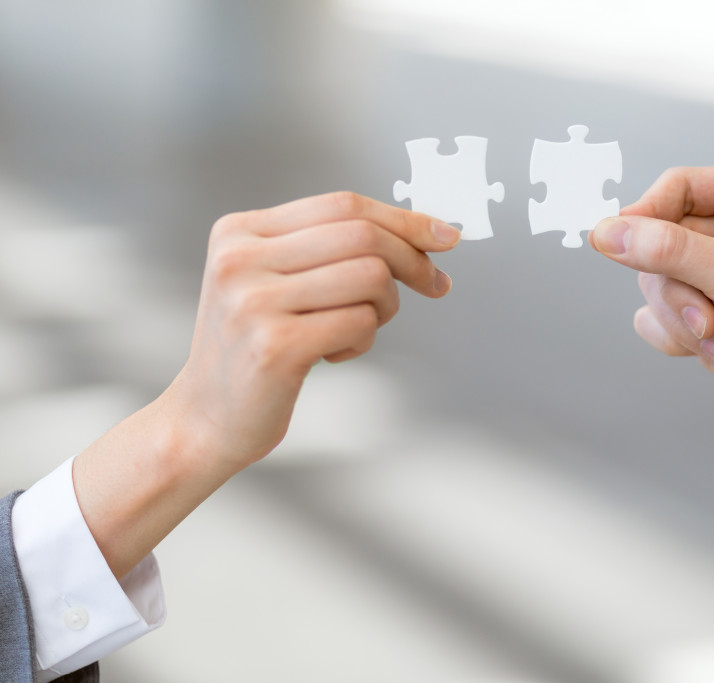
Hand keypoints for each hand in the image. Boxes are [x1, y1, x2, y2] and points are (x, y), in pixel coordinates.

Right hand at [166, 191, 459, 471]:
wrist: (205, 418)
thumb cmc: (256, 347)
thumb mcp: (276, 282)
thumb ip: (330, 249)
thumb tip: (425, 233)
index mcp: (240, 231)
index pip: (342, 205)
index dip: (403, 219)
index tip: (445, 236)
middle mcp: (240, 258)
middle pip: (362, 235)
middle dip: (413, 261)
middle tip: (436, 286)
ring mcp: (253, 302)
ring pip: (369, 276)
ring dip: (386, 306)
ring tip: (359, 328)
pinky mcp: (273, 347)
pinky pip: (360, 323)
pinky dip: (364, 340)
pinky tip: (335, 354)